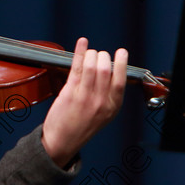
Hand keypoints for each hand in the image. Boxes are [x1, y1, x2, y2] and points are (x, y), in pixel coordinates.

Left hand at [41, 38, 127, 167]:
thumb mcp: (104, 115)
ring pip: (91, 66)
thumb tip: (112, 72)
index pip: (120, 80)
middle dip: (103, 56)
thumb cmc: (81, 127)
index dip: (121, 63)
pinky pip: (76, 67)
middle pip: (106, 69)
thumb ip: (109, 96)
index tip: (121, 52)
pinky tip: (82, 43)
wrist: (62, 141)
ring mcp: (85, 97)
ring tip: (90, 54)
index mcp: (112, 107)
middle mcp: (101, 102)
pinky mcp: (69, 93)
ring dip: (91, 55)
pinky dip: (79, 52)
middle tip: (99, 55)